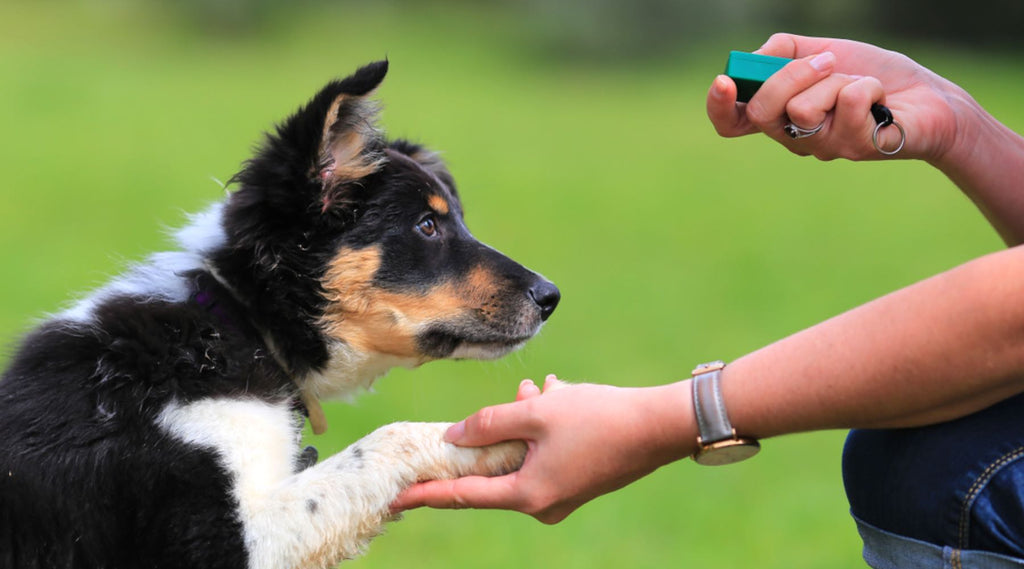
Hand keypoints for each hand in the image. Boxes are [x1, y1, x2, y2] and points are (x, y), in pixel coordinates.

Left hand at [391, 375, 694, 523]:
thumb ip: (489, 423)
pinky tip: (556, 396)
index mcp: (527, 494)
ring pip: (522, 454)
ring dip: (523, 421)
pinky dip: (543, 426)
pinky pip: (544, 453)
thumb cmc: (599, 418)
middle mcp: (543, 503)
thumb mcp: (536, 413)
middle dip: (493, 432)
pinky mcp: (578, 481)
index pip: (463, 496)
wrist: (661, 426)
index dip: (427, 494)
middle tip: (510, 400)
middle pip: (495, 469)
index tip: (395, 497)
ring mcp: (562, 495)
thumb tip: (453, 436)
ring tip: (539, 390)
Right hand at [707, 33, 961, 162]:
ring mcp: (824, 148)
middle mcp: (795, 137)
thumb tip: (754, 59)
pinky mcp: (855, 148)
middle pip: (761, 112)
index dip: (719, 107)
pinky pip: (847, 103)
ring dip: (837, 80)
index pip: (732, 122)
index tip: (724, 81)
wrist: (930, 96)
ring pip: (803, 108)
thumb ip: (784, 51)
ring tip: (859, 85)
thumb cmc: (874, 75)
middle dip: (791, 76)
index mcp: (780, 115)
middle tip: (827, 61)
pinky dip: (867, 86)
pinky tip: (881, 99)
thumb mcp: (824, 51)